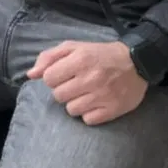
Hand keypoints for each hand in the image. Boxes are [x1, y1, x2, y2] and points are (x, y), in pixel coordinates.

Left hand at [28, 40, 148, 125]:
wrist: (137, 62)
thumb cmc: (100, 54)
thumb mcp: (74, 47)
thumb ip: (49, 58)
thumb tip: (30, 74)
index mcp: (80, 60)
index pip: (49, 79)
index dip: (53, 78)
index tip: (63, 75)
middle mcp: (91, 78)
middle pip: (58, 96)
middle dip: (64, 90)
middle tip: (76, 84)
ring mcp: (103, 96)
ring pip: (71, 110)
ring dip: (75, 103)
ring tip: (86, 94)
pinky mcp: (113, 110)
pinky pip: (88, 120)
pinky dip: (89, 113)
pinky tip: (96, 102)